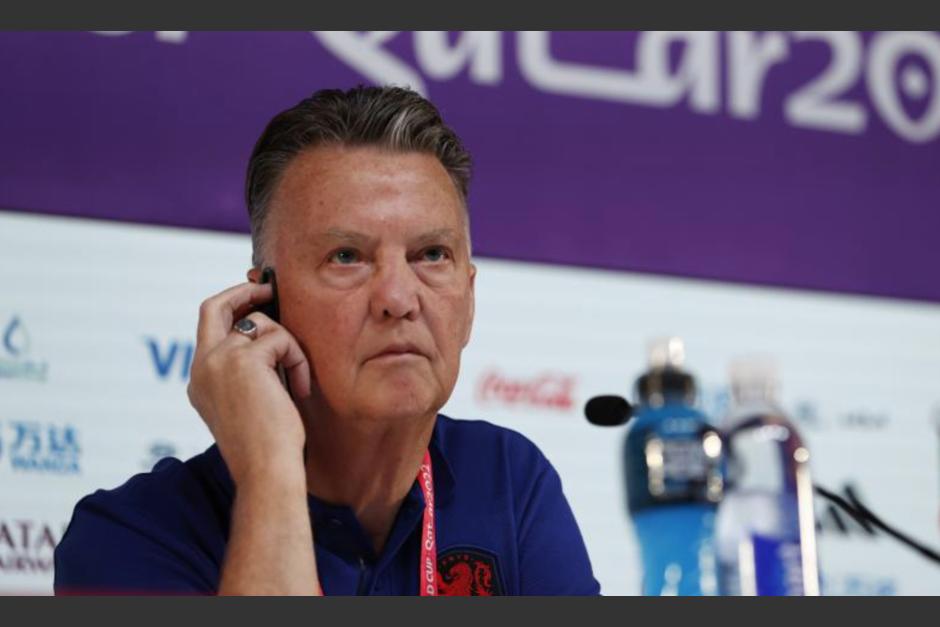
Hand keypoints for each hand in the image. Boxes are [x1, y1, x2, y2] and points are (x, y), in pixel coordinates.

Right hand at [187, 281, 312, 487]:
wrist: (265, 470)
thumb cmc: (267, 446)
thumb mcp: (250, 402)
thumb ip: (249, 370)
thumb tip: (269, 334)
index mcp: (200, 379)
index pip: (209, 327)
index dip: (232, 306)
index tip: (257, 298)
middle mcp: (202, 366)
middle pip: (214, 306)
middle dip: (243, 291)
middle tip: (270, 289)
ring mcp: (218, 360)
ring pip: (260, 323)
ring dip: (288, 345)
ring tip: (296, 381)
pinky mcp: (243, 360)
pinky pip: (280, 339)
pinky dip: (297, 360)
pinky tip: (299, 390)